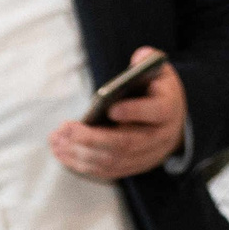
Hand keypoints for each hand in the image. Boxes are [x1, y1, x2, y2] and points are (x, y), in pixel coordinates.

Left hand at [47, 48, 185, 181]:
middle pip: (128, 143)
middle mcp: (161, 137)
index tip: (110, 109)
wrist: (171, 117)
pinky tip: (63, 154)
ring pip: (115, 160)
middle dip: (93, 138)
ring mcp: (149, 155)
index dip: (134, 112)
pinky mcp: (135, 165)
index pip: (155, 112)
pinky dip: (84, 165)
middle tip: (65, 128)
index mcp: (167, 109)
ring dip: (82, 153)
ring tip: (56, 141)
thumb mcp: (156, 70)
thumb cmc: (155, 88)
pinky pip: (110, 171)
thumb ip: (148, 61)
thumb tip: (140, 58)